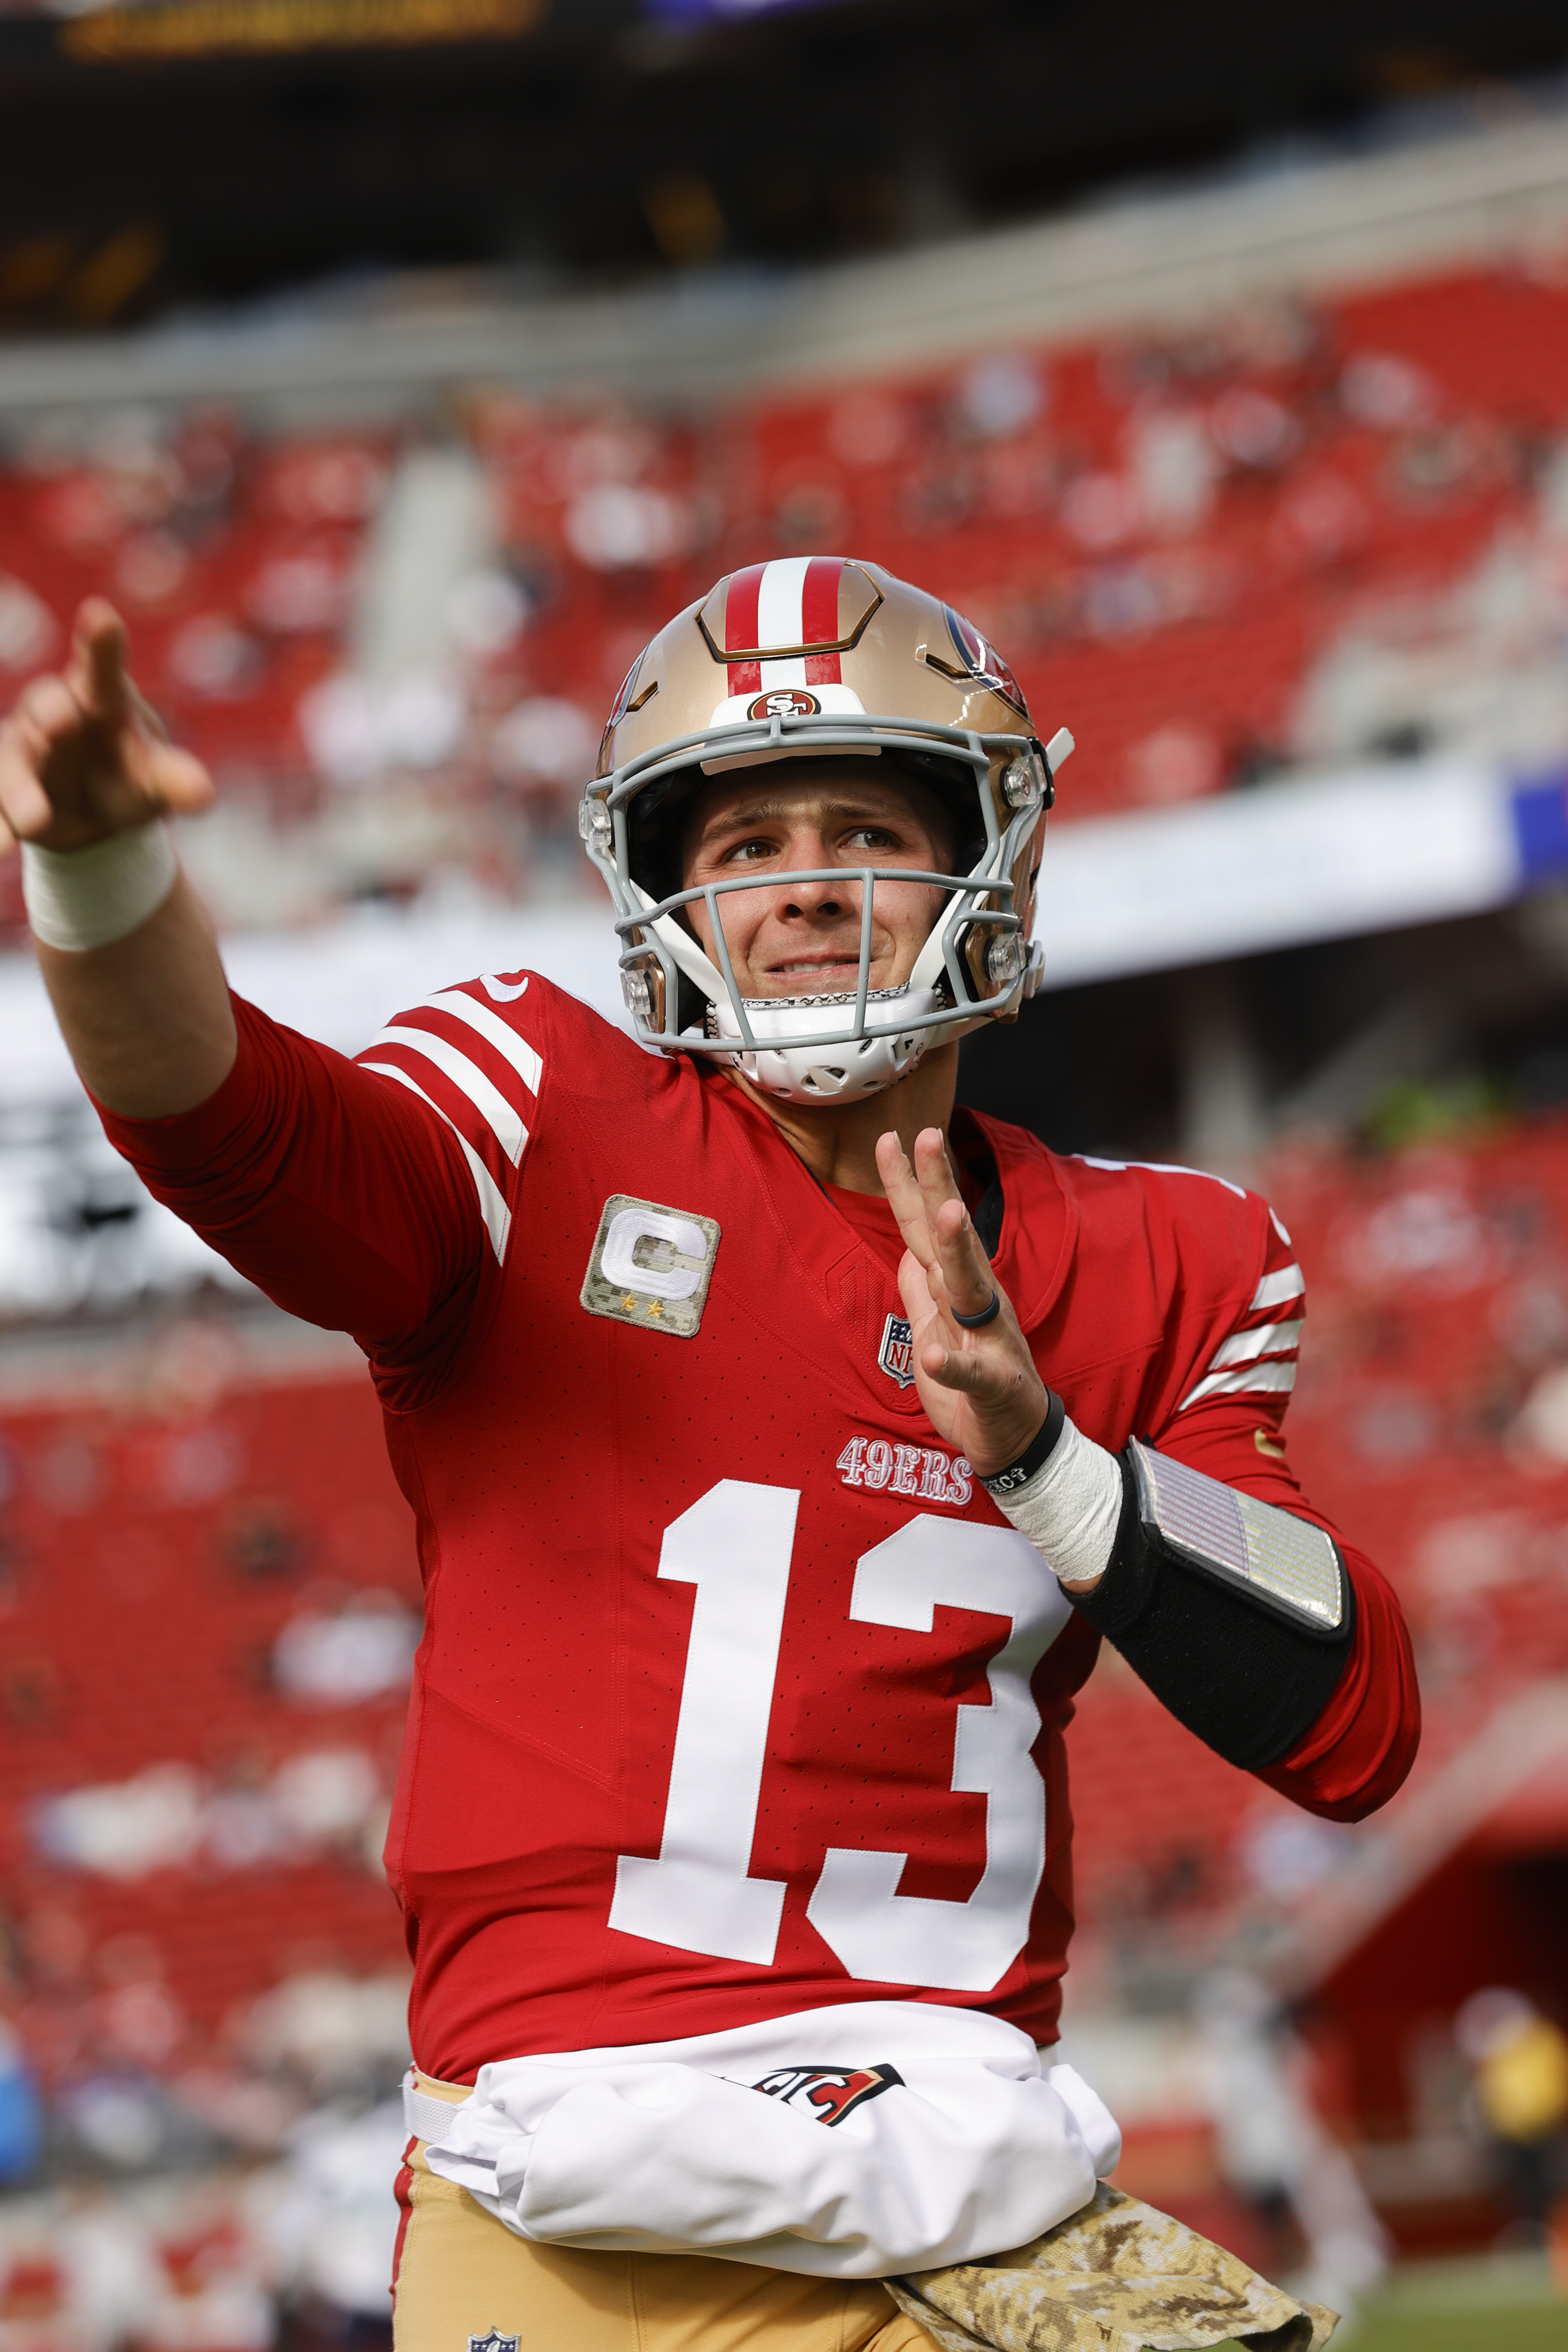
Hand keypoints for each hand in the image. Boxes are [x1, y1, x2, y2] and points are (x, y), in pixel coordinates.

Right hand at [0, 599, 212, 858]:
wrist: (93, 815)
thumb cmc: (129, 777)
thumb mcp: (155, 780)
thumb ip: (174, 780)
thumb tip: (204, 795)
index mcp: (99, 698)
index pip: (101, 667)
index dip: (100, 643)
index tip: (101, 615)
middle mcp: (54, 714)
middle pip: (46, 705)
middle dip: (51, 712)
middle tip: (61, 720)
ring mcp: (22, 750)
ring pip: (13, 760)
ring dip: (18, 788)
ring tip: (34, 821)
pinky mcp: (5, 788)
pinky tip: (1, 848)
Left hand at [876, 1126, 1049, 1480]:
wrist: (1012, 1438)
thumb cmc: (972, 1380)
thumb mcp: (935, 1328)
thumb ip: (921, 1288)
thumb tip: (905, 1250)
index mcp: (957, 1287)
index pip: (926, 1228)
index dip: (911, 1184)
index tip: (894, 1137)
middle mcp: (976, 1302)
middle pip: (951, 1238)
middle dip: (940, 1186)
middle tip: (926, 1136)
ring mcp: (989, 1340)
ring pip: (971, 1289)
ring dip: (957, 1251)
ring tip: (945, 1214)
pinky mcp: (994, 1385)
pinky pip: (973, 1373)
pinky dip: (955, 1365)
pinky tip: (936, 1357)